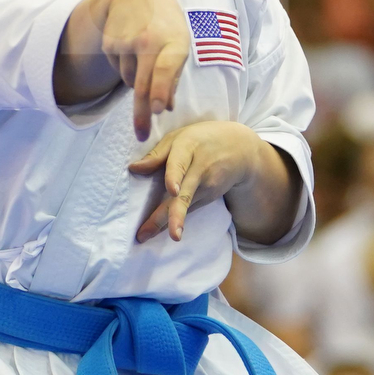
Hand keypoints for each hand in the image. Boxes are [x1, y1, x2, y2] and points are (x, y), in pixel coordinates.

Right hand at [97, 0, 192, 139]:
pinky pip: (118, 69)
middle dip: (142, 113)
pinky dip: (124, 67)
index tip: (156, 110)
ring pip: (130, 80)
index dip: (160, 89)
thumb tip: (166, 108)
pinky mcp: (110, 43)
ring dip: (136, 79)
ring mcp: (127, 41)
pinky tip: (130, 48)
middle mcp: (150, 41)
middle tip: (142, 136)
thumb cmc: (165, 25)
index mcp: (174, 42)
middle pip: (142, 84)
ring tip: (143, 55)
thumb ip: (172, 76)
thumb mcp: (178, 45)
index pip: (165, 68)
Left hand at [129, 119, 279, 242]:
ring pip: (185, 206)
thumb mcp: (179, 138)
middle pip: (186, 193)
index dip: (176, 176)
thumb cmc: (200, 140)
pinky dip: (173, 220)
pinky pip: (188, 209)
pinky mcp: (209, 197)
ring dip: (168, 223)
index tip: (172, 190)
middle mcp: (200, 169)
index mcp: (188, 148)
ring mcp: (207, 186)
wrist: (240, 149)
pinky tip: (157, 230)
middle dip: (176, 215)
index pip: (180, 163)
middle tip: (170, 234)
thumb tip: (133, 168)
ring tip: (145, 237)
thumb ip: (157, 154)